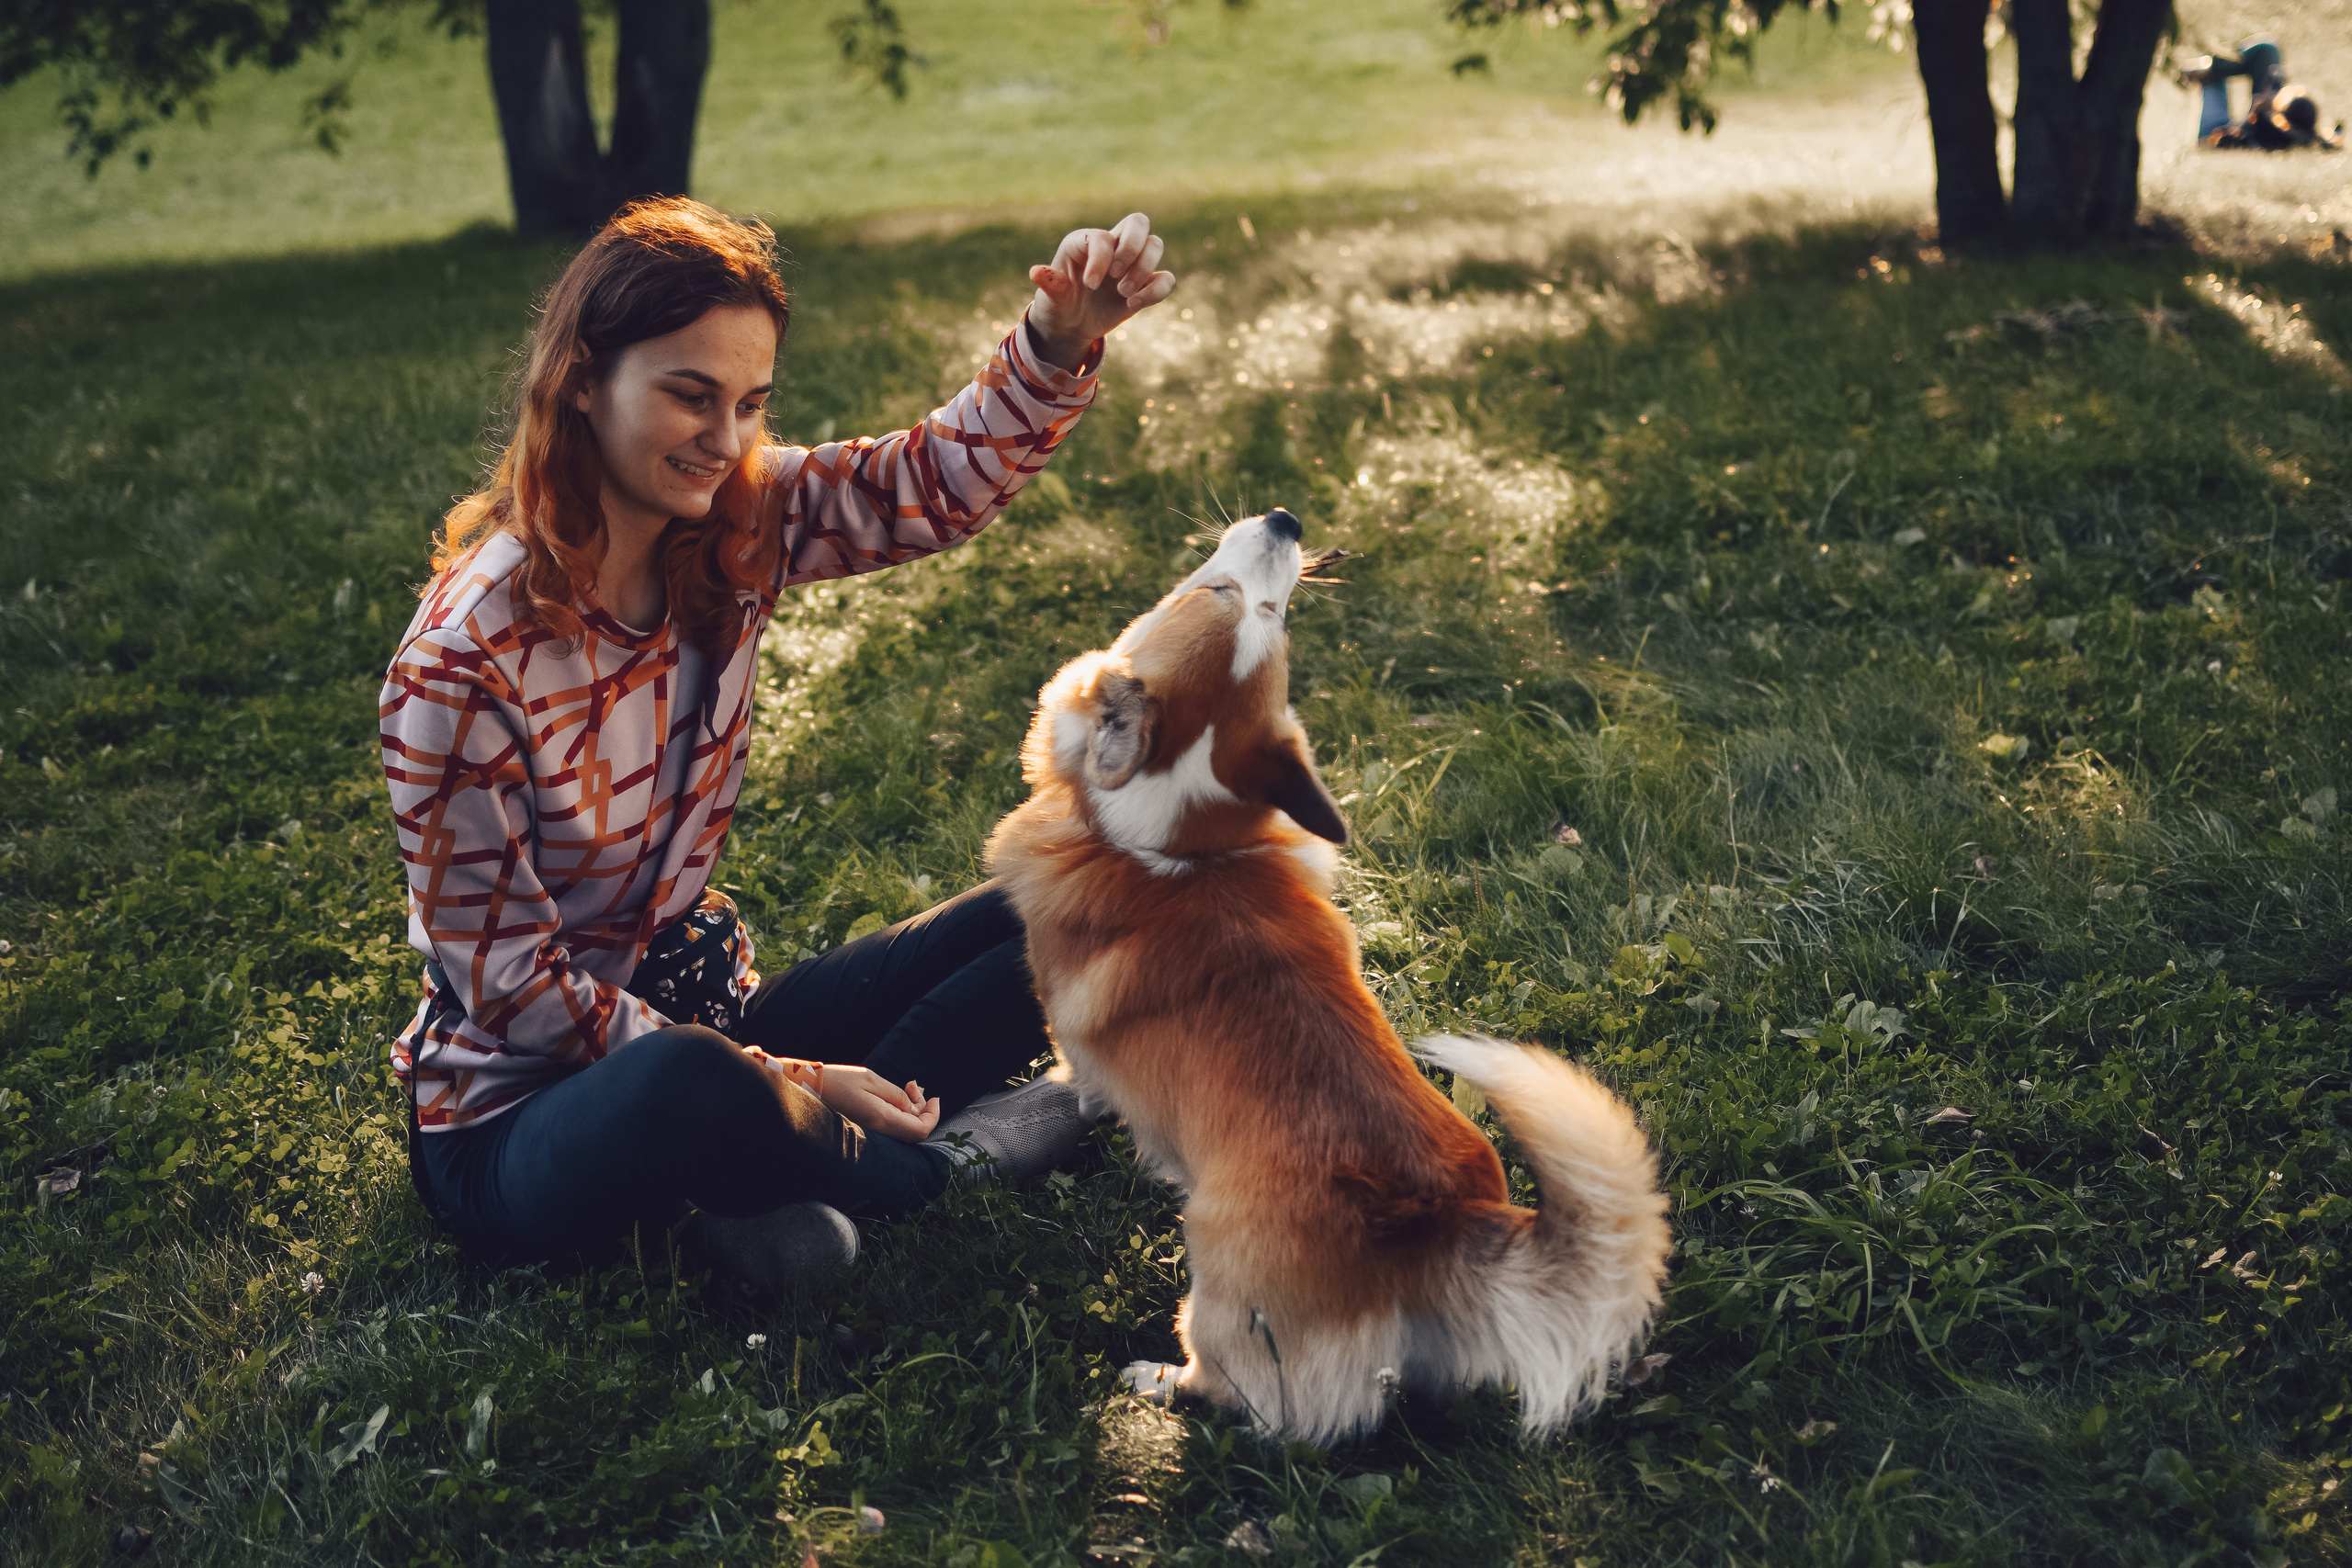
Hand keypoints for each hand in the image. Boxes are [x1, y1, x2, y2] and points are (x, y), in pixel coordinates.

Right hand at [815, 1064, 941, 1142]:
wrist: (807, 1089)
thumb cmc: (838, 1081)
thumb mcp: (872, 1081)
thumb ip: (897, 1096)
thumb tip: (915, 1108)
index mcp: (882, 1120)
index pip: (920, 1130)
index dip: (933, 1116)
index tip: (935, 1098)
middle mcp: (878, 1132)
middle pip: (914, 1130)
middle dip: (923, 1108)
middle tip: (914, 1084)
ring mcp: (871, 1132)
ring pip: (904, 1128)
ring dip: (912, 1108)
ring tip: (908, 1085)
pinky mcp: (866, 1128)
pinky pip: (892, 1125)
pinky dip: (901, 1111)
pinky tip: (897, 1094)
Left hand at [1025, 212, 1176, 369]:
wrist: (1072, 325)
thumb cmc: (1059, 304)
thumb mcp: (1051, 298)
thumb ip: (1050, 285)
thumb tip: (1037, 272)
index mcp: (1085, 241)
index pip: (1102, 237)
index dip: (1100, 260)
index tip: (1090, 285)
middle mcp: (1111, 246)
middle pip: (1138, 222)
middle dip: (1132, 247)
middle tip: (1116, 276)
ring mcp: (1131, 263)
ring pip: (1155, 244)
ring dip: (1143, 269)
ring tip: (1123, 292)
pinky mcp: (1145, 283)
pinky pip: (1165, 278)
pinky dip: (1156, 291)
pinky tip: (1133, 304)